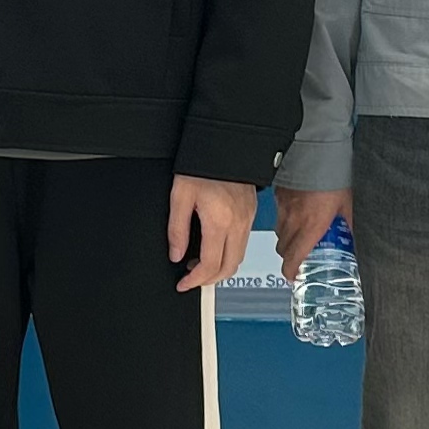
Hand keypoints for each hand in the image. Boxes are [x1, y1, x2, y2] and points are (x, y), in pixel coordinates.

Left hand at [169, 175, 257, 293]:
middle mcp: (238, 224)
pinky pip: (243, 243)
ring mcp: (248, 219)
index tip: (183, 284)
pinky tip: (213, 248)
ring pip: (239, 257)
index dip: (195, 280)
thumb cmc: (201, 166)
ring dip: (220, 268)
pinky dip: (229, 254)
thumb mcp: (179, 196)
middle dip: (210, 280)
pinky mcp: (252, 213)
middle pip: (229, 267)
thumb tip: (176, 255)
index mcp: (219, 221)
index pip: (210, 265)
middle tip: (191, 279)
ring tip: (199, 264)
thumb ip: (176, 229)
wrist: (225, 144)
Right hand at [276, 188, 351, 283]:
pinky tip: (296, 214)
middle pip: (283, 249)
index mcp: (312, 227)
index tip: (294, 276)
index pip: (293, 258)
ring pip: (279, 233)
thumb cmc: (334, 179)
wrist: (317, 154)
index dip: (291, 271)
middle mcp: (294, 221)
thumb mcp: (346, 207)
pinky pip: (277, 216)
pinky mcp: (278, 197)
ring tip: (300, 234)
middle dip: (290, 256)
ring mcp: (283, 209)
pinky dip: (284, 221)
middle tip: (300, 256)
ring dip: (287, 239)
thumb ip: (345, 225)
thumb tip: (348, 238)